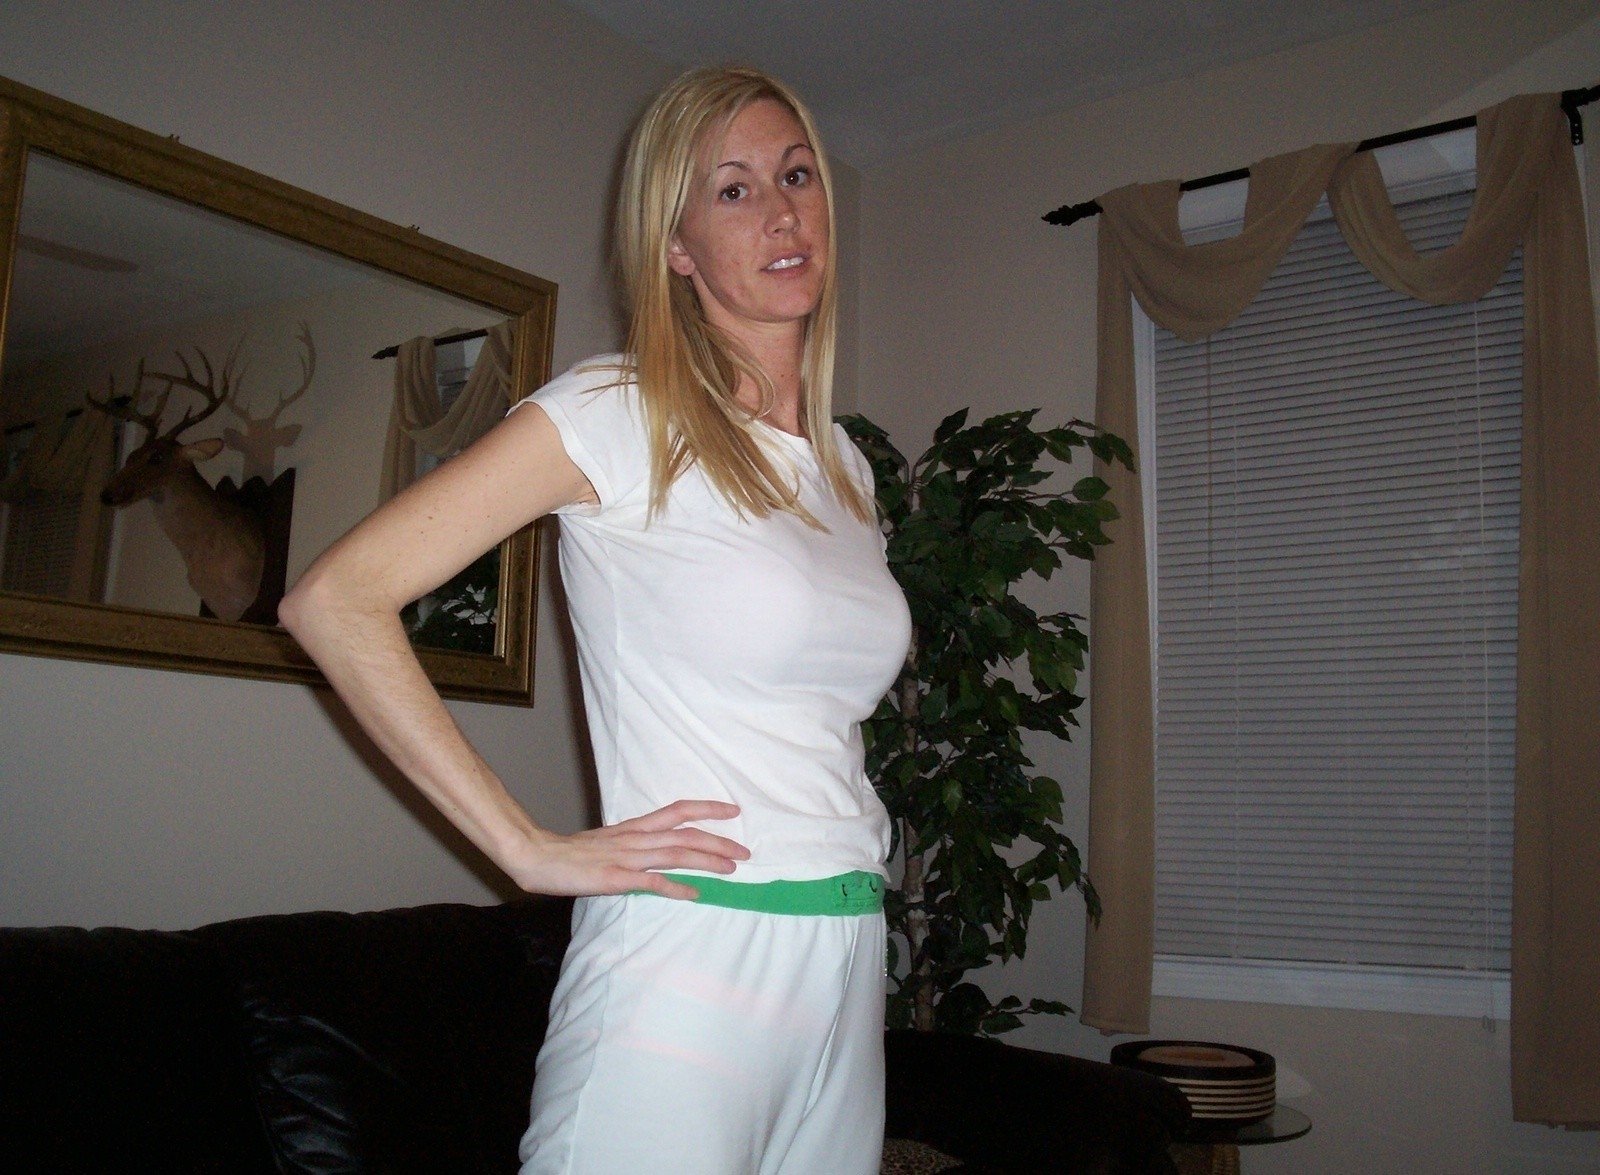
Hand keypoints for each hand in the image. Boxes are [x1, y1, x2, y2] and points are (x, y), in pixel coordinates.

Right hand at [507, 800, 748, 899]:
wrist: (536, 855)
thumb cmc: (570, 853)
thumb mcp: (608, 842)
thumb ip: (634, 845)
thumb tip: (657, 852)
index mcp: (634, 827)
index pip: (678, 810)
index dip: (707, 808)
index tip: (733, 809)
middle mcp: (635, 838)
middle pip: (685, 834)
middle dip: (719, 841)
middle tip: (746, 850)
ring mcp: (626, 857)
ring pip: (675, 854)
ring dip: (707, 861)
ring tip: (732, 868)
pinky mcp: (615, 878)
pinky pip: (651, 882)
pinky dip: (675, 888)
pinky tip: (695, 895)